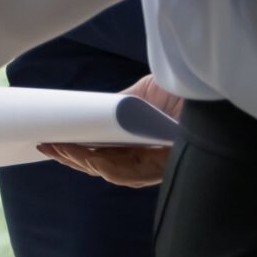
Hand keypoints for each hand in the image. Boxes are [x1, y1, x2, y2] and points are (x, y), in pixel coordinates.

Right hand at [38, 75, 183, 187]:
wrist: (210, 83)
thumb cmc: (183, 91)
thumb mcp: (142, 96)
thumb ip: (120, 107)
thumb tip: (91, 112)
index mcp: (146, 145)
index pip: (109, 157)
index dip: (80, 153)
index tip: (54, 143)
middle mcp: (153, 160)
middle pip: (106, 168)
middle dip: (72, 158)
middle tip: (46, 146)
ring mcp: (159, 165)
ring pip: (112, 173)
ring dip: (78, 162)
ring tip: (55, 148)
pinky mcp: (167, 165)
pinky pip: (126, 171)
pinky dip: (98, 164)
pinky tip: (80, 153)